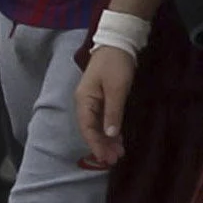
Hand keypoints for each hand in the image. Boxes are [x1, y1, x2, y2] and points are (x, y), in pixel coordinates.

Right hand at [74, 43, 134, 168]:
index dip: (96, 145)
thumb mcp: (117, 89)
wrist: (119, 42)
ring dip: (107, 139)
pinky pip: (104, 118)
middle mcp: (85, 102)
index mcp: (84, 100)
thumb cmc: (116, 64)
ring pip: (98, 125)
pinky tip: (118, 138)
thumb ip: (113, 113)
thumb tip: (109, 135)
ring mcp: (93, 100)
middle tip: (115, 159)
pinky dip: (111, 129)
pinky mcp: (103, 98)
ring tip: (119, 152)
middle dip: (102, 145)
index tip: (106, 158)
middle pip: (91, 129)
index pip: (87, 128)